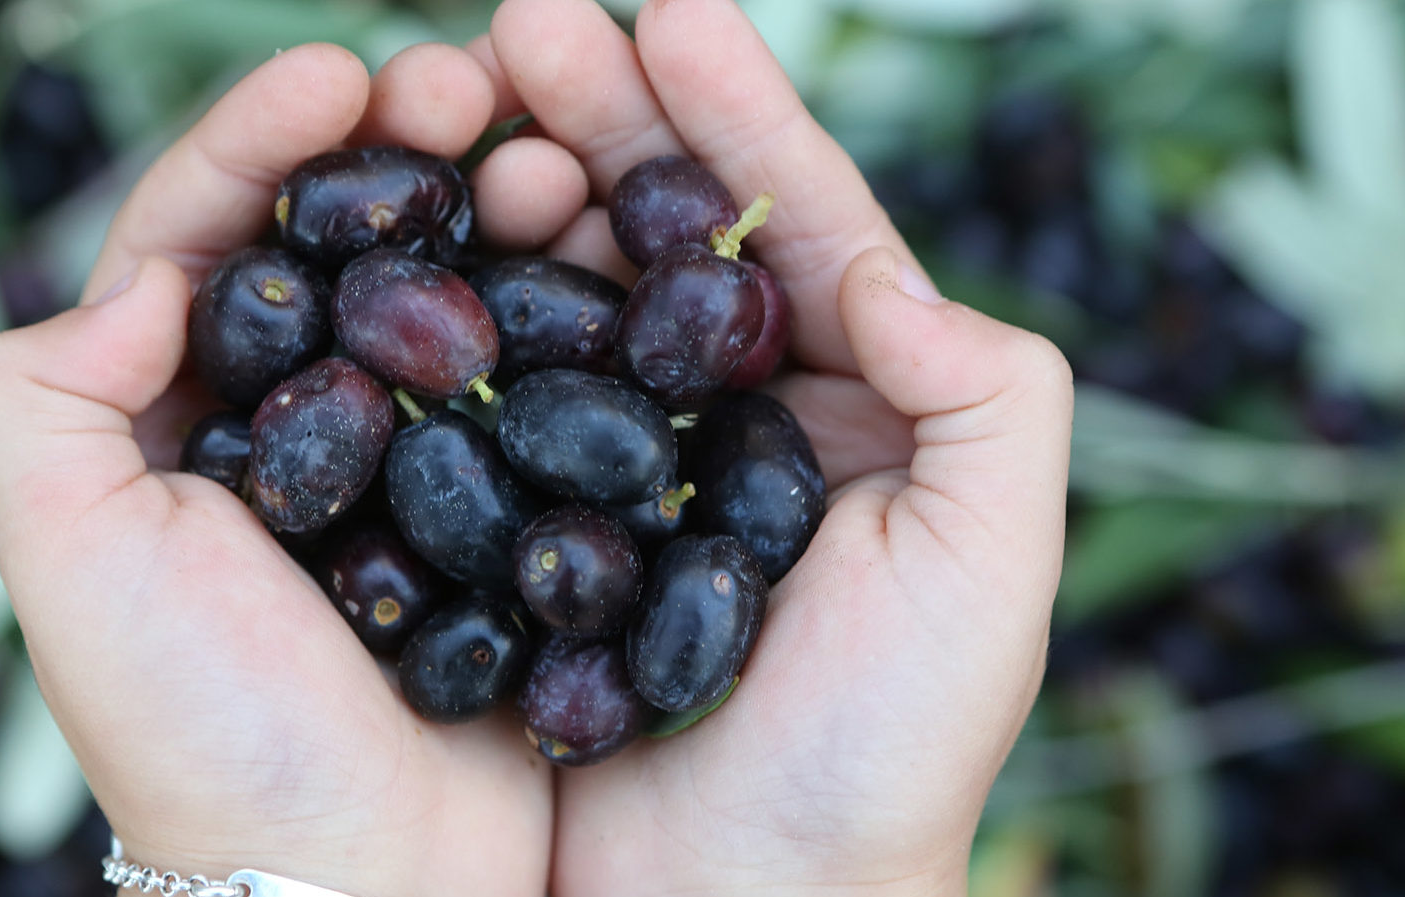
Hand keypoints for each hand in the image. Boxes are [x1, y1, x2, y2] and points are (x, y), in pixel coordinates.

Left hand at [0, 44, 563, 896]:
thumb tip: (138, 279)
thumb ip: (40, 399)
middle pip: (342, 247)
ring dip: (496, 209)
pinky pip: (535, 383)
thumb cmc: (204, 735)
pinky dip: (567, 311)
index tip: (337, 72)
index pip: (206, 239)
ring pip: (449, 298)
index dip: (260, 139)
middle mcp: (292, 432)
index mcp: (176, 422)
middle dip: (400, 148)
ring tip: (551, 154)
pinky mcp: (501, 514)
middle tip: (469, 85)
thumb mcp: (69, 563)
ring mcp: (406, 470)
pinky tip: (605, 260)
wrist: (361, 882)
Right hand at [477, 1, 1072, 893]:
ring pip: (560, 297)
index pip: (790, 226)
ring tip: (457, 104)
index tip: (669, 10)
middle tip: (520, 23)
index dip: (733, 114)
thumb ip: (991, 390)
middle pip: (658, 236)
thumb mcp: (993, 566)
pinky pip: (478, 404)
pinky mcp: (519, 535)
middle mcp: (726, 426)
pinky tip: (411, 246)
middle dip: (597, 115)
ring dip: (513, 187)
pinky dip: (445, 317)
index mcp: (845, 410)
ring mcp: (613, 476)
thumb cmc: (882, 759)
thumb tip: (886, 266)